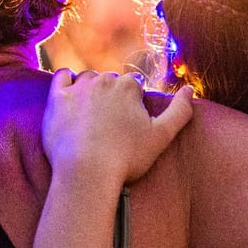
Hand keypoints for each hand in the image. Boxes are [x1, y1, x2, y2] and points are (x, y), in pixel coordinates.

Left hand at [42, 69, 194, 185]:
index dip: (133, 104)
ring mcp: (79, 87)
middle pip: (110, 82)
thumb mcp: (162, 136)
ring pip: (87, 78)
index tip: (129, 123)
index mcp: (129, 87)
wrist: (87, 171)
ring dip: (90, 89)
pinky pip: (61, 77)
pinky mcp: (57, 98)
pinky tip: (70, 93)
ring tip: (90, 114)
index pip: (134, 86)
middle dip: (112, 97)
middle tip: (110, 123)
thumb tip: (191, 89)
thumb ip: (180, 111)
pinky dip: (66, 81)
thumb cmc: (126, 157)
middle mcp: (104, 80)